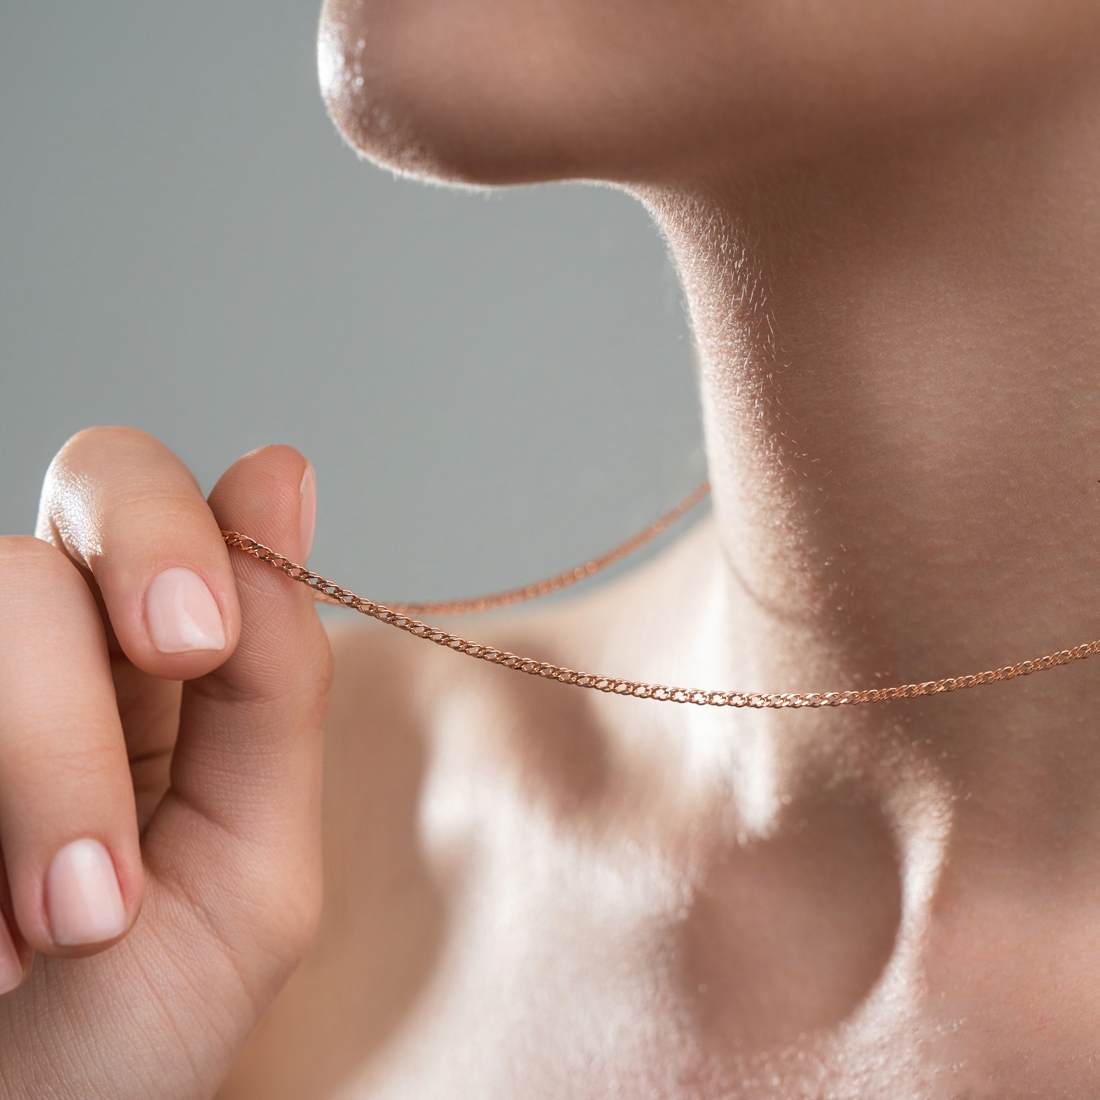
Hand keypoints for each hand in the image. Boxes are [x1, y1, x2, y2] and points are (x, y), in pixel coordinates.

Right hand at [0, 428, 331, 1098]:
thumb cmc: (138, 1015)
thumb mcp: (251, 862)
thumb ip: (275, 684)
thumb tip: (282, 473)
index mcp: (156, 661)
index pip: (153, 503)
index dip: (172, 530)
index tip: (200, 638)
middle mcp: (42, 648)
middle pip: (60, 526)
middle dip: (116, 603)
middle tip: (166, 697)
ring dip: (40, 767)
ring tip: (76, 924)